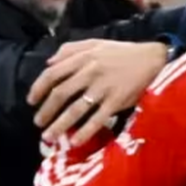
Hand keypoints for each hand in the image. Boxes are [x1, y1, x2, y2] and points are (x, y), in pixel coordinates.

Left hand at [28, 40, 169, 145]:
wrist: (153, 59)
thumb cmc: (123, 53)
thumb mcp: (96, 43)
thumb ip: (70, 49)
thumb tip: (48, 62)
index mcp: (83, 57)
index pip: (52, 74)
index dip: (38, 88)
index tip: (31, 101)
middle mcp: (90, 72)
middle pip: (60, 94)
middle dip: (46, 110)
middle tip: (38, 123)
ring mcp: (103, 87)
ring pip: (75, 109)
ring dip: (59, 125)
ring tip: (49, 136)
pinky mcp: (117, 101)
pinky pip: (97, 119)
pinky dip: (84, 132)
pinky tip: (74, 141)